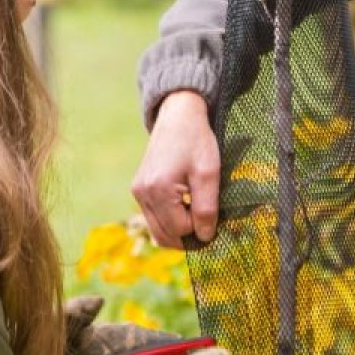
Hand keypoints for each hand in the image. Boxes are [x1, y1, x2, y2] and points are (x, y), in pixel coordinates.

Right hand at [132, 91, 219, 246]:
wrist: (178, 116)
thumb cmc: (197, 142)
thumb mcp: (209, 174)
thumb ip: (206, 209)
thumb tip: (205, 237)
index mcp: (159, 190)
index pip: (181, 230)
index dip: (202, 229)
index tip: (217, 217)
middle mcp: (142, 194)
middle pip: (164, 237)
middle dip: (189, 237)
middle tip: (209, 225)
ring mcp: (138, 192)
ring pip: (157, 231)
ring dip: (179, 231)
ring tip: (198, 214)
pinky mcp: (139, 189)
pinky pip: (153, 218)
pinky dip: (170, 221)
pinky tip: (185, 207)